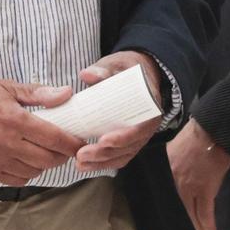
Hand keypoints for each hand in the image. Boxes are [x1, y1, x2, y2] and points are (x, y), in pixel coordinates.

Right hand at [0, 80, 86, 186]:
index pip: (55, 138)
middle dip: (62, 155)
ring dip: (45, 164)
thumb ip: (38, 93)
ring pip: (35, 171)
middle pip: (48, 159)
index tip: (80, 143)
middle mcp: (7, 143)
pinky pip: (18, 179)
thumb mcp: (7, 89)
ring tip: (44, 153)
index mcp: (14, 120)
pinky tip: (27, 161)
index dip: (73, 143)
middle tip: (64, 148)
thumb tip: (66, 94)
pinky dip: (28, 173)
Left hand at [72, 51, 166, 172]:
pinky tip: (86, 165)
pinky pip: (120, 156)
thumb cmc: (125, 69)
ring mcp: (140, 134)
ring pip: (124, 154)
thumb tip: (87, 75)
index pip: (141, 127)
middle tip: (81, 154)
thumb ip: (103, 69)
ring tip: (79, 164)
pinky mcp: (130, 140)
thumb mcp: (116, 64)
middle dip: (106, 153)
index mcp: (150, 105)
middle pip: (130, 146)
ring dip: (102, 162)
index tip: (104, 140)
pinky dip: (104, 163)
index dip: (124, 137)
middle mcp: (148, 124)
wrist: (137, 74)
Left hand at [168, 117, 229, 229]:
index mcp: (165, 170)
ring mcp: (189, 186)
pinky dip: (208, 224)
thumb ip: (173, 162)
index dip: (167, 206)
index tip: (168, 215)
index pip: (163, 193)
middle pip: (177, 206)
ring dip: (197, 226)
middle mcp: (174, 181)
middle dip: (182, 221)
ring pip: (191, 212)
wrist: (210, 132)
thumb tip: (176, 171)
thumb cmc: (195, 137)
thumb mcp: (175, 148)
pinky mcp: (205, 189)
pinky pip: (205, 212)